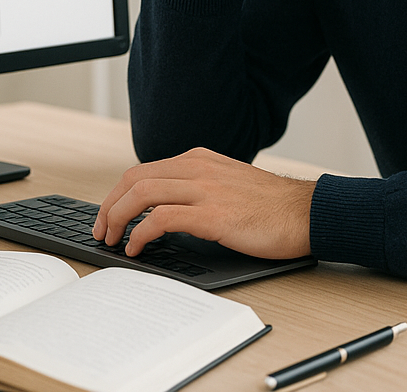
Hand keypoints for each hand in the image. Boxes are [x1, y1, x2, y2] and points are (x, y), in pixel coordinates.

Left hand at [92, 148, 315, 259]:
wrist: (305, 212)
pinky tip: (136, 248)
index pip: (143, 170)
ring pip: (141, 193)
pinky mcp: (211, 214)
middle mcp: (197, 168)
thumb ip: (198, 187)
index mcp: (198, 159)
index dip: (118, 194)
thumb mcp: (227, 183)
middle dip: (109, 205)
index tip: (109, 214)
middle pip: (134, 178)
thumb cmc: (271, 206)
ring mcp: (204, 189)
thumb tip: (165, 208)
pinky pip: (160, 218)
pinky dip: (139, 233)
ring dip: (117, 218)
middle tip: (101, 230)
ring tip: (112, 240)